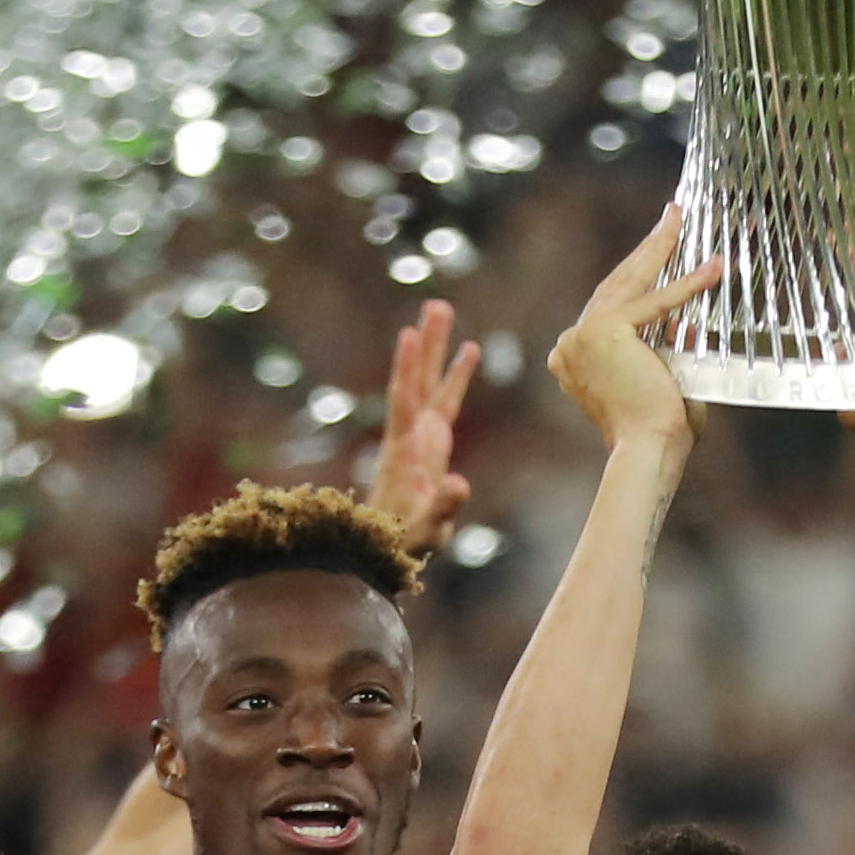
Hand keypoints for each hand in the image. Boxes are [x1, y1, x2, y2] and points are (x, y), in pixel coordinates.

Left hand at [368, 300, 478, 548]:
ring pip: (431, 384)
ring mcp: (421, 436)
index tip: (409, 335)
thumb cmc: (404, 542)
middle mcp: (410, 435)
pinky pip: (445, 400)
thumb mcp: (426, 532)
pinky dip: (456, 375)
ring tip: (443, 310)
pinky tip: (469, 349)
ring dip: (438, 348)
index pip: (404, 402)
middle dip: (428, 345)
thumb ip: (443, 507)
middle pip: (418, 382)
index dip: (408, 370)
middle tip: (436, 305)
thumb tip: (460, 483)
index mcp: (405, 451)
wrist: (385, 549)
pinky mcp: (431, 442)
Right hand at [545, 210, 723, 456]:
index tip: (656, 250)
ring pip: (629, 282)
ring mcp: (581, 336)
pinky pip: (654, 301)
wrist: (650, 450)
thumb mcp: (661, 380)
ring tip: (679, 218)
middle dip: (647, 248)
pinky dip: (687, 284)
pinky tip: (713, 267)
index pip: (613, 307)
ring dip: (659, 247)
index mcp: (576, 359)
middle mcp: (570, 345)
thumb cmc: (659, 431)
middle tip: (669, 215)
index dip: (639, 276)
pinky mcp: (603, 332)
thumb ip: (668, 351)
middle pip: (616, 285)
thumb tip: (687, 323)